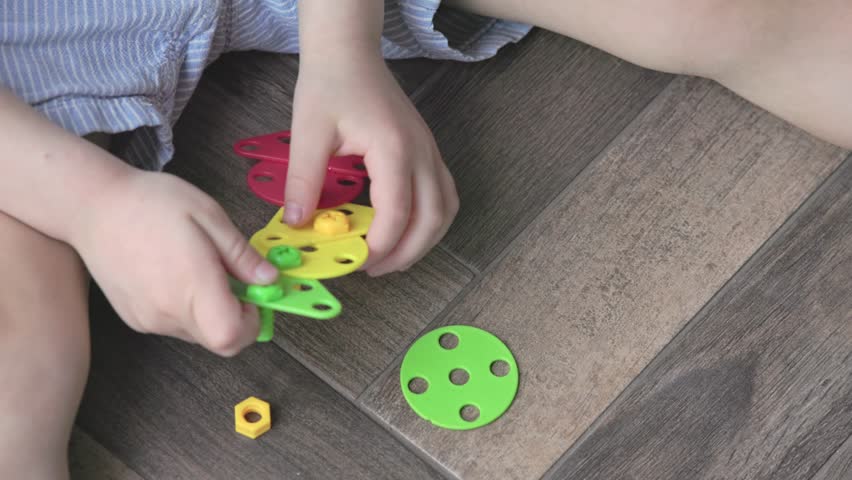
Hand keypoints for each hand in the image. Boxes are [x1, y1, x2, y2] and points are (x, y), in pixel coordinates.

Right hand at [71, 170, 279, 355]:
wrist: (92, 206)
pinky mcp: (135, 320)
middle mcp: (168, 312)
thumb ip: (241, 255)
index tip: (252, 295)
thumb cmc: (153, 203)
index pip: (231, 337)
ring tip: (199, 269)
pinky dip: (187, 309)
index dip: (252, 323)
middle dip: (236, 316)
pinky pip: (175, 326)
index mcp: (191, 287)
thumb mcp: (209, 216)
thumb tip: (269, 280)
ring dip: (211, 311)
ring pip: (198, 334)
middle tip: (232, 278)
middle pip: (219, 340)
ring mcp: (149, 320)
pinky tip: (176, 275)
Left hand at [286, 49, 458, 275]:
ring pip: (445, 210)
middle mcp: (421, 152)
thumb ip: (304, 180)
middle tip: (374, 270)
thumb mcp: (308, 132)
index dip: (380, 246)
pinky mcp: (427, 152)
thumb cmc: (331, 85)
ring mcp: (429, 152)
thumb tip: (299, 224)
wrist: (350, 53)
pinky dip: (430, 221)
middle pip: (432, 219)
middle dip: (406, 253)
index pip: (398, 212)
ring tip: (392, 257)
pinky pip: (443, 195)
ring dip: (424, 241)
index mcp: (394, 148)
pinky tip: (405, 230)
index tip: (355, 263)